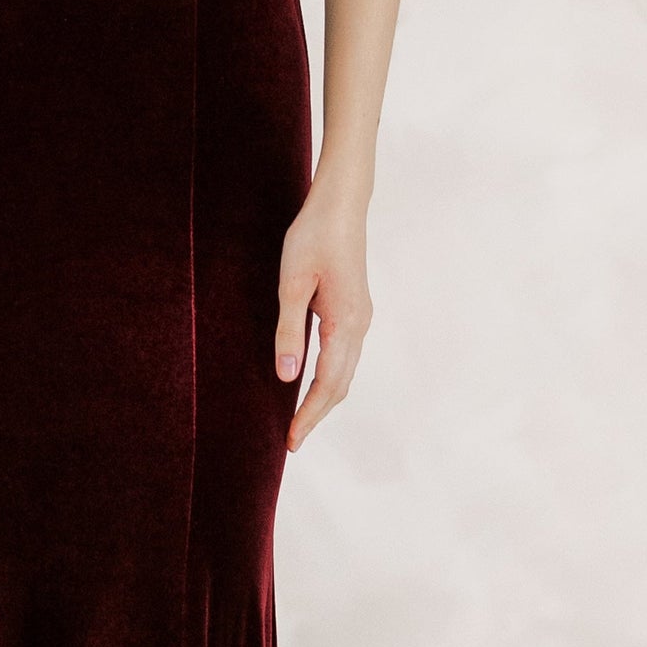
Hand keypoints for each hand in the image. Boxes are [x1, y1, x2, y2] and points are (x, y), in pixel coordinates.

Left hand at [274, 184, 369, 452]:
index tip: (291, 440)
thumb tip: (285, 376)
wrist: (341, 205)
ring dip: (323, 399)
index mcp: (345, 322)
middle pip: (340, 384)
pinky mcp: (354, 310)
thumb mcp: (291, 284)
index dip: (309, 414)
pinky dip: (329, 378)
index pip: (327, 383)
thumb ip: (288, 331)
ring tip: (299, 421)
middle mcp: (359, 325)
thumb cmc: (313, 237)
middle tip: (292, 441)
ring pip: (344, 372)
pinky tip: (311, 384)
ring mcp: (360, 318)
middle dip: (316, 414)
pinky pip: (344, 356)